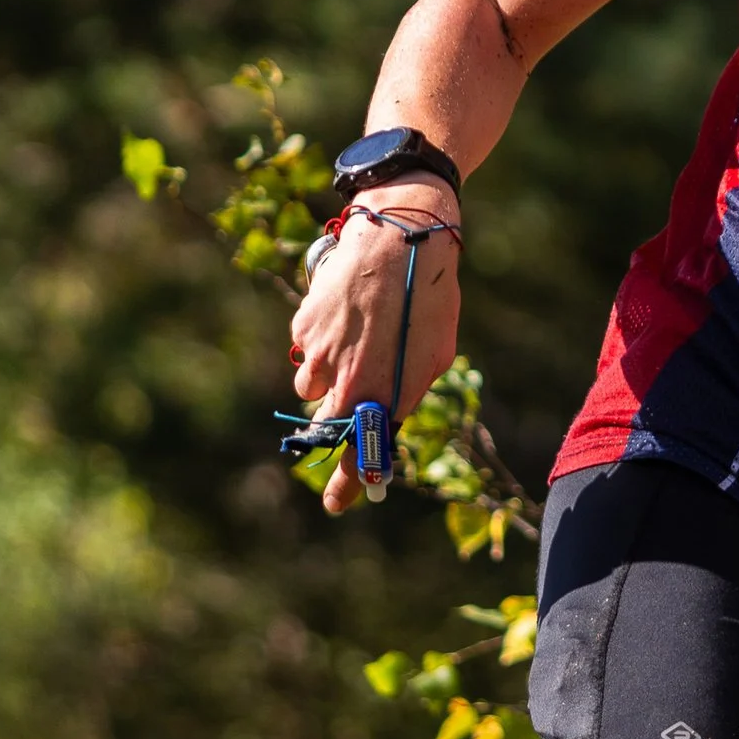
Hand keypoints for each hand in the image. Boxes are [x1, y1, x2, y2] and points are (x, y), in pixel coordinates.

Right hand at [287, 182, 462, 512]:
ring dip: (330, 378)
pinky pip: (309, 350)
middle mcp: (344, 380)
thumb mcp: (434, 353)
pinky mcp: (303, 327)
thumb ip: (409, 393)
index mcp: (381, 391)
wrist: (401, 235)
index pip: (357, 453)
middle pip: (326, 424)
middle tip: (352, 400)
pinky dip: (324, 343)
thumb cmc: (429, 296)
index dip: (349, 482)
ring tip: (360, 342)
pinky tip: (349, 315)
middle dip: (337, 422)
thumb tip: (390, 419)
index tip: (339, 503)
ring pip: (313, 386)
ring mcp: (317, 353)